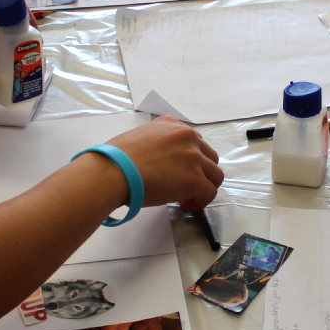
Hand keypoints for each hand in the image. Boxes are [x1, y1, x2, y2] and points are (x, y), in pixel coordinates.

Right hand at [103, 115, 222, 206]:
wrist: (114, 171)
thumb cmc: (116, 159)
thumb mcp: (138, 138)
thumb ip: (155, 145)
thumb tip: (158, 164)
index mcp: (171, 124)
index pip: (193, 141)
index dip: (189, 160)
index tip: (179, 172)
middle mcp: (187, 136)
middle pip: (208, 156)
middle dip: (201, 172)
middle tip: (185, 187)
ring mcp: (193, 157)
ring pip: (215, 175)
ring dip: (204, 187)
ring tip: (187, 198)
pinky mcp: (195, 179)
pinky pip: (210, 192)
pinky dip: (201, 201)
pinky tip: (185, 206)